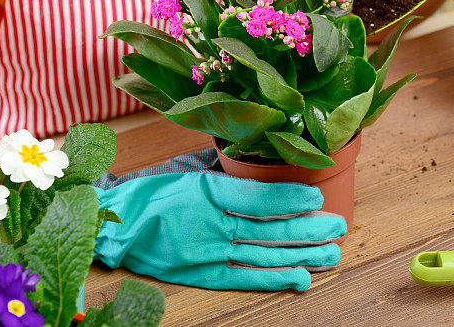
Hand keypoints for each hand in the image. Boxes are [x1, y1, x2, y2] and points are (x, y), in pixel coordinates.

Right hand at [94, 168, 345, 291]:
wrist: (114, 226)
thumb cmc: (153, 196)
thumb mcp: (192, 176)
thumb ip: (231, 180)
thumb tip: (272, 178)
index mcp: (206, 192)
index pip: (256, 197)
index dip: (289, 197)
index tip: (317, 195)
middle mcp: (210, 223)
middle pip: (268, 227)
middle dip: (307, 228)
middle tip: (339, 226)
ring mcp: (207, 252)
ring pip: (262, 253)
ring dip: (300, 254)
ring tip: (331, 253)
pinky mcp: (202, 274)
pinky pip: (244, 276)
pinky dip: (273, 278)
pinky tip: (301, 277)